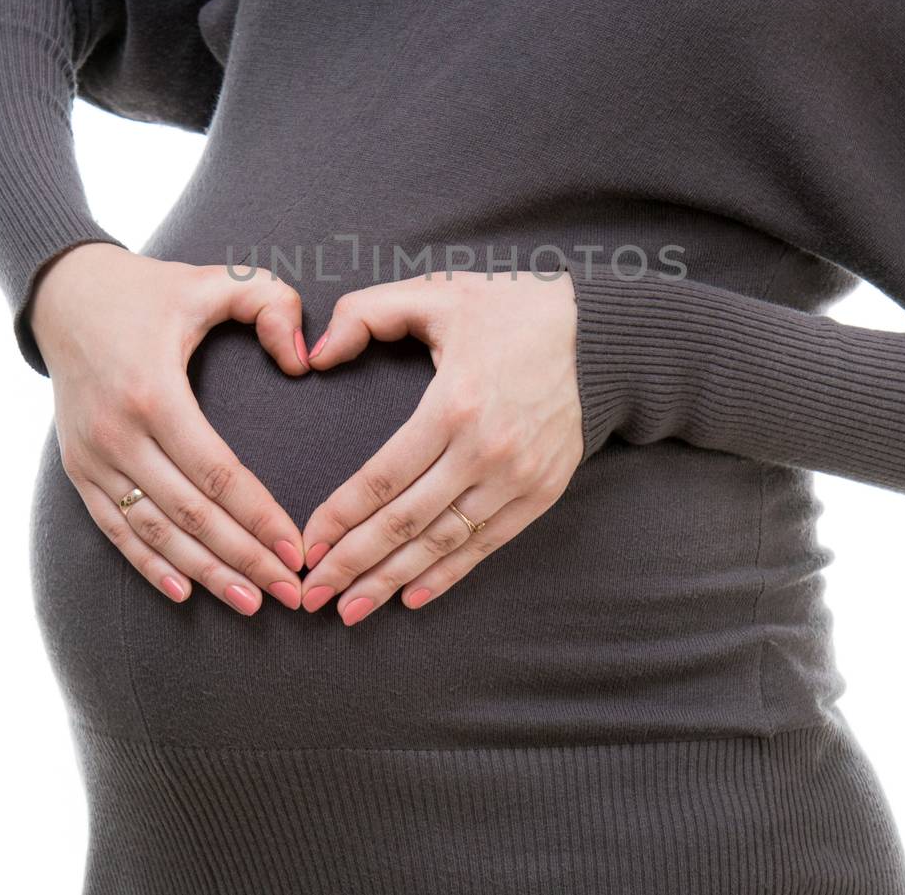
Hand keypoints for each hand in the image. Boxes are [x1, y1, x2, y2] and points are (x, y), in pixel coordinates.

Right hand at [30, 241, 310, 612]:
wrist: (66, 294)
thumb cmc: (154, 290)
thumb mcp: (216, 279)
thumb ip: (272, 303)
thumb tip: (302, 360)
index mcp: (154, 392)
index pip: (217, 473)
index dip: (260, 516)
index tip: (297, 548)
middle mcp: (117, 432)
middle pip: (190, 514)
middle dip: (244, 559)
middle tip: (292, 592)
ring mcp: (91, 456)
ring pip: (153, 531)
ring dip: (203, 573)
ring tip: (250, 602)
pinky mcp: (77, 468)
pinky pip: (114, 529)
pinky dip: (147, 564)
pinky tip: (183, 592)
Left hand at [296, 269, 584, 622]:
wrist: (599, 335)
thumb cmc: (511, 311)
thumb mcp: (436, 294)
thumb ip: (366, 313)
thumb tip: (314, 353)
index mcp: (453, 404)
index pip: (382, 478)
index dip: (339, 517)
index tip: (305, 544)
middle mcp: (486, 451)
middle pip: (405, 522)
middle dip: (352, 563)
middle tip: (311, 594)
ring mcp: (518, 478)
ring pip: (442, 543)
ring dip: (391, 581)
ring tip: (350, 609)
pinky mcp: (542, 493)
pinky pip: (486, 545)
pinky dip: (447, 575)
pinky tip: (411, 595)